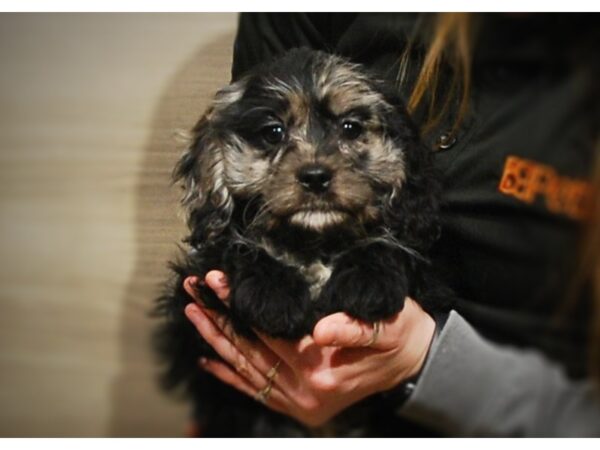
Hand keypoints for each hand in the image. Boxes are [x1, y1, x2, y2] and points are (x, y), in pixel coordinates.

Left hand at [184, 270, 434, 427]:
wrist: (411, 363)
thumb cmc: (398, 336)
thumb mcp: (385, 326)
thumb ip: (353, 327)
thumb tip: (320, 328)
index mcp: (322, 371)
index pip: (268, 332)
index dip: (240, 305)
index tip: (218, 280)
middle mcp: (304, 393)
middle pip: (249, 349)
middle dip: (218, 316)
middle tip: (194, 290)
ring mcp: (297, 403)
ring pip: (245, 368)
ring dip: (216, 339)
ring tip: (194, 311)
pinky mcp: (296, 404)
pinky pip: (254, 390)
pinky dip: (230, 374)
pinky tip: (209, 360)